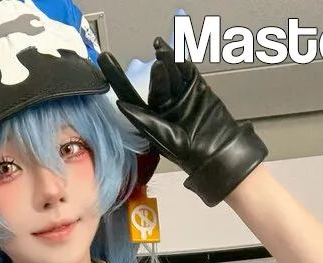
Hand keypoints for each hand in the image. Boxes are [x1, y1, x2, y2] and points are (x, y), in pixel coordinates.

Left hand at [98, 37, 267, 206]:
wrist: (217, 152)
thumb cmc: (188, 152)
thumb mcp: (162, 137)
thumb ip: (143, 120)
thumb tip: (120, 104)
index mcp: (151, 117)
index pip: (130, 94)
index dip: (117, 78)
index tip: (104, 60)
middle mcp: (164, 104)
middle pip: (156, 82)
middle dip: (156, 72)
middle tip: (157, 64)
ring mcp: (180, 95)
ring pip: (171, 73)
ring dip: (167, 60)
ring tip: (161, 49)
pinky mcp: (197, 88)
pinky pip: (187, 72)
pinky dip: (182, 62)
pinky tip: (176, 54)